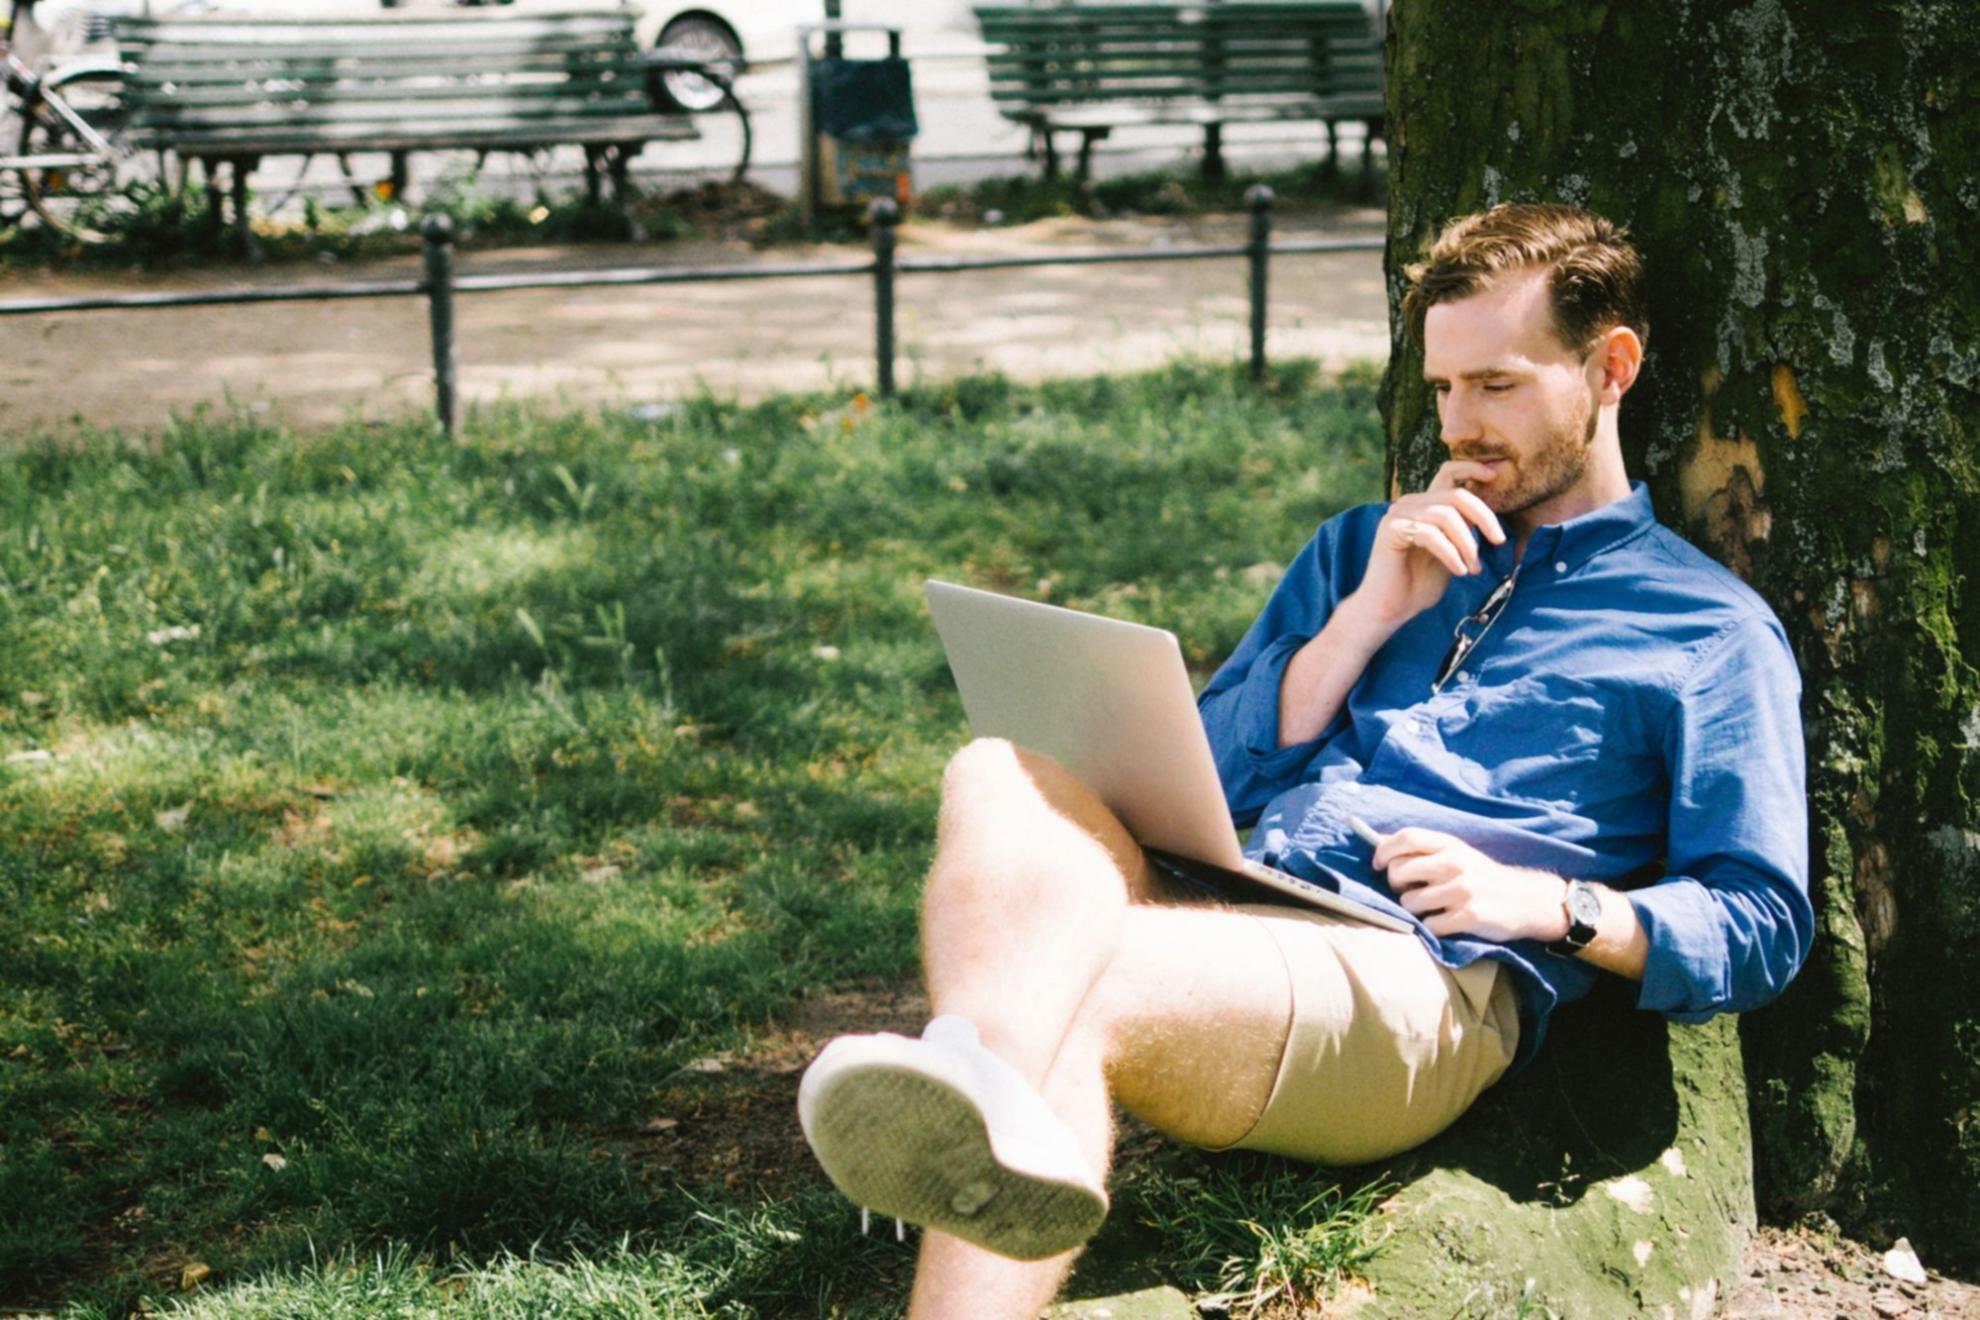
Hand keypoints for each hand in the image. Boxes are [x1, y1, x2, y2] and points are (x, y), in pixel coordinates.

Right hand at [1346, 460, 1507, 631]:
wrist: (1389, 609)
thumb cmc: (1419, 584)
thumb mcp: (1451, 553)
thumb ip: (1463, 531)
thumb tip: (1487, 517)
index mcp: (1424, 504)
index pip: (1448, 473)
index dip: (1472, 469)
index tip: (1496, 476)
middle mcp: (1409, 503)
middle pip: (1456, 495)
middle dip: (1484, 516)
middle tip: (1499, 541)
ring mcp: (1398, 514)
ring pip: (1446, 515)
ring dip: (1467, 544)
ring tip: (1473, 568)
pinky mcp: (1391, 530)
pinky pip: (1431, 534)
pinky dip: (1451, 554)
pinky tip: (1459, 572)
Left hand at [1372, 827, 1568, 941]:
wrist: (1527, 901)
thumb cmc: (1482, 877)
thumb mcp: (1457, 853)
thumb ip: (1423, 848)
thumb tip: (1379, 841)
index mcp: (1450, 844)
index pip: (1406, 837)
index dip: (1384, 851)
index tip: (1378, 865)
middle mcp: (1455, 863)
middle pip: (1399, 871)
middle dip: (1396, 886)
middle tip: (1409, 891)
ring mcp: (1463, 890)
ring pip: (1409, 903)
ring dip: (1413, 911)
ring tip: (1431, 909)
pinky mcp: (1470, 917)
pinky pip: (1430, 926)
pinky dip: (1431, 929)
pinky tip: (1445, 923)